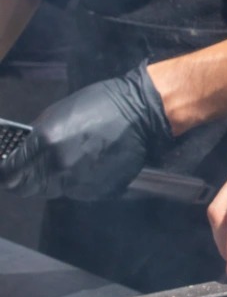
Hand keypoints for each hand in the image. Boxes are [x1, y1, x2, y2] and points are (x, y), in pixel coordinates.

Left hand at [1, 64, 173, 200]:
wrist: (143, 113)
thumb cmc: (103, 104)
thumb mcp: (60, 111)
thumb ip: (38, 134)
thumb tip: (22, 151)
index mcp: (45, 141)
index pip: (10, 172)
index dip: (6, 173)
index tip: (8, 171)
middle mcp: (58, 165)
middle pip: (26, 187)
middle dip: (26, 180)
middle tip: (33, 171)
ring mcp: (79, 180)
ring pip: (52, 191)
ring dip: (53, 181)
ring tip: (68, 163)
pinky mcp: (97, 190)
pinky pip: (76, 192)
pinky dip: (77, 183)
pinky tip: (88, 166)